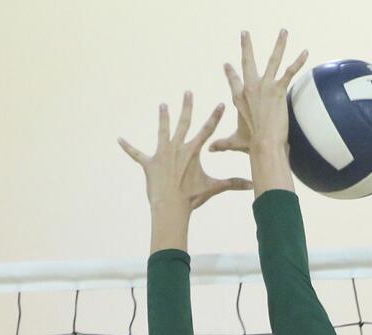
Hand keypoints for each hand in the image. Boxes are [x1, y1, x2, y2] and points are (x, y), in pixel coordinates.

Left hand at [118, 92, 250, 210]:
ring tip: (163, 105)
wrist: (171, 206)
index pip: (207, 130)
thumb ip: (232, 184)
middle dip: (187, 107)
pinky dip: (128, 147)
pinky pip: (136, 154)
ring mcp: (162, 154)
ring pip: (163, 132)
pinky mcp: (149, 163)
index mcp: (193, 151)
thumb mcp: (213, 188)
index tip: (221, 103)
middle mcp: (177, 148)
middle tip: (187, 92)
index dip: (215, 116)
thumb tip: (252, 185)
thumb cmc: (192, 197)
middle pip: (184, 123)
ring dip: (163, 118)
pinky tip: (119, 140)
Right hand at [222, 29, 306, 151]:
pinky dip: (298, 61)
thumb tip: (209, 149)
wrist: (264, 144)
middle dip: (246, 47)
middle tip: (245, 34)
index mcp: (238, 98)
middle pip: (247, 62)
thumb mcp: (234, 141)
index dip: (230, 73)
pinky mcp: (277, 89)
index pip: (233, 81)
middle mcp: (249, 88)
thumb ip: (222, 143)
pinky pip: (289, 71)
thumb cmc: (251, 145)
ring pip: (272, 59)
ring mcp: (263, 86)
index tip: (227, 65)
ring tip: (283, 32)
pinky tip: (305, 52)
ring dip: (279, 44)